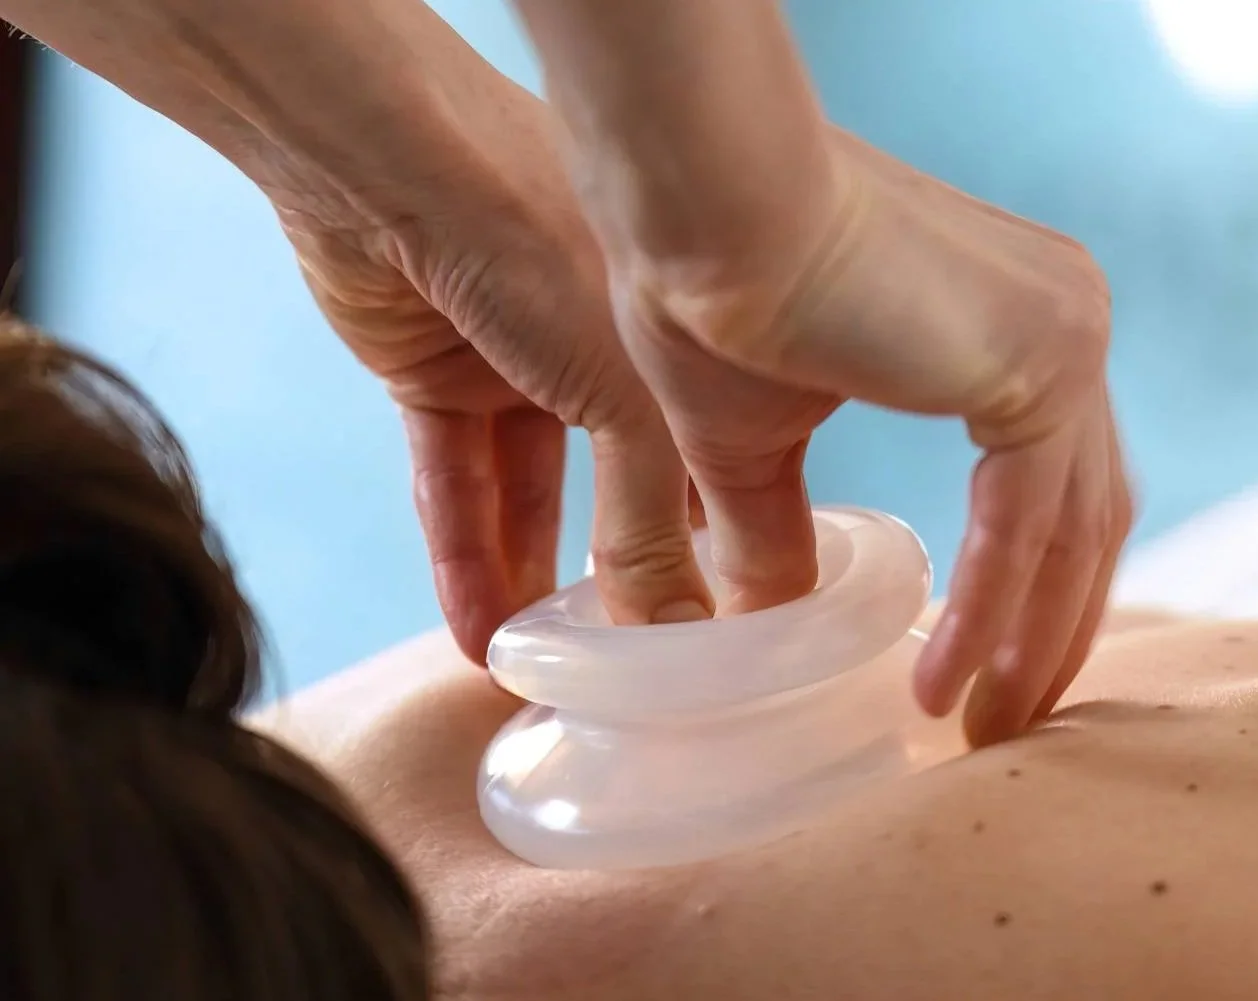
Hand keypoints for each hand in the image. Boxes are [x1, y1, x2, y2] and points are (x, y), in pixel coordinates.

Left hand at [269, 79, 715, 661]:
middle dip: (617, 566)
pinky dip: (461, 551)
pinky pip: (453, 479)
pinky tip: (472, 632)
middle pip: (618, 479)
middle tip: (628, 653)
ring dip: (528, 573)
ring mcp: (516, 357)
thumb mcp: (631, 404)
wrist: (402, 172)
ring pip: (529, 487)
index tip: (720, 620)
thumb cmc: (554, 252)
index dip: (715, 537)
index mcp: (676, 330)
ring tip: (536, 668)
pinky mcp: (432, 374)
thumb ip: (648, 522)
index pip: (709, 455)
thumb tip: (674, 624)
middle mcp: (605, 344)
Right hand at [609, 129, 1133, 745]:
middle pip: (1086, 514)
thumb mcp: (752, 445)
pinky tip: (945, 683)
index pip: (1054, 485)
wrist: (701, 198)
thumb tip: (770, 625)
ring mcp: (1067, 328)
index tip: (985, 678)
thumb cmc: (710, 291)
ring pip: (1074, 527)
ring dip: (1028, 639)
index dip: (1026, 592)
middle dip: (1045, 631)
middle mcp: (1062, 319)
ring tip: (980, 731)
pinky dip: (992, 609)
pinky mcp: (1044, 353)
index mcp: (1011, 324)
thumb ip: (784, 533)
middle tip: (1001, 726)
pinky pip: (1031, 518)